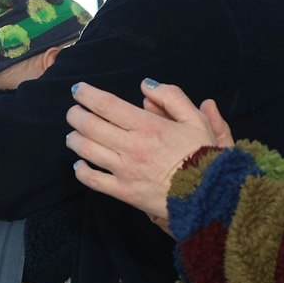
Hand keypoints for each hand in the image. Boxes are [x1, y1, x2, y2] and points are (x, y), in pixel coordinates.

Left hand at [66, 80, 233, 221]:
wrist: (210, 196)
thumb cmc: (205, 156)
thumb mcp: (196, 120)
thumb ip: (172, 98)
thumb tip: (146, 86)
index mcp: (148, 126)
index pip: (107, 105)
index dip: (87, 95)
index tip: (77, 90)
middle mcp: (132, 146)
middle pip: (90, 125)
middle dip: (76, 115)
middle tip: (73, 112)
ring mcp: (125, 171)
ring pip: (87, 150)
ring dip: (74, 139)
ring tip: (73, 134)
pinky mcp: (123, 192)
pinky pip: (93, 180)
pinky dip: (81, 170)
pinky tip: (79, 164)